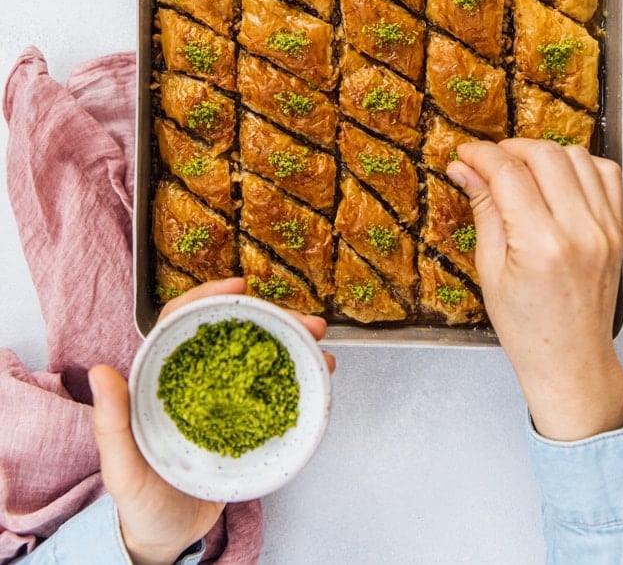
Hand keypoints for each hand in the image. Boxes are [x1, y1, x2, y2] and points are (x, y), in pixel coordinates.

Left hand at [89, 278, 334, 564]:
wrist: (168, 540)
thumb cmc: (140, 502)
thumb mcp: (121, 467)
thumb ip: (111, 422)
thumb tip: (100, 372)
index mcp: (163, 378)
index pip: (182, 321)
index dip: (209, 296)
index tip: (240, 286)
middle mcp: (197, 380)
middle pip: (233, 334)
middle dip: (272, 319)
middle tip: (304, 321)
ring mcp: (224, 400)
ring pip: (259, 358)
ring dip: (292, 343)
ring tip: (319, 343)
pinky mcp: (246, 423)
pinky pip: (274, 392)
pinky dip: (298, 377)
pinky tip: (319, 372)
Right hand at [448, 138, 622, 441]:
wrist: (570, 360)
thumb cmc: (527, 328)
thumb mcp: (489, 269)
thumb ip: (483, 209)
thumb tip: (464, 168)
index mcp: (540, 245)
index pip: (508, 172)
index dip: (481, 155)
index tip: (465, 154)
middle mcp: (579, 231)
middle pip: (543, 155)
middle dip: (509, 149)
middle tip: (489, 163)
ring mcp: (604, 229)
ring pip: (576, 156)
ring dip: (543, 155)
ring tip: (522, 173)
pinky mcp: (617, 230)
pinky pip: (607, 174)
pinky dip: (580, 165)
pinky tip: (558, 180)